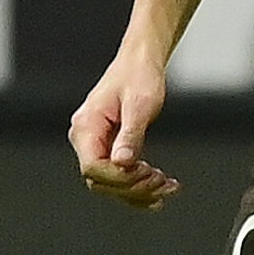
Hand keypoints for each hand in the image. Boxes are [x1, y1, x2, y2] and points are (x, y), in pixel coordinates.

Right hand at [71, 45, 181, 209]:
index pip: (93, 167)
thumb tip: (122, 163)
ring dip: (139, 190)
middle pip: (101, 180)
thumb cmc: (139, 76)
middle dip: (133, 186)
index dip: (120, 177)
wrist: (140, 62)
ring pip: (111, 183)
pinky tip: (161, 191)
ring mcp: (96, 144)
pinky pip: (119, 175)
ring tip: (168, 187)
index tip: (148, 172)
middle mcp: (85, 138)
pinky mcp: (109, 148)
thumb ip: (130, 135)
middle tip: (164, 181)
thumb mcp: (139, 105)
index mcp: (86, 126)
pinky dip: (139, 187)